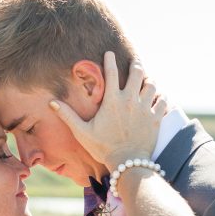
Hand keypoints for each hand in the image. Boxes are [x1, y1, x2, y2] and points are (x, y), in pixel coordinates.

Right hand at [50, 52, 166, 170]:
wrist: (127, 163)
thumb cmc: (103, 148)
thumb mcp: (82, 132)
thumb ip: (67, 115)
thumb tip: (51, 102)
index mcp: (112, 101)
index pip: (111, 73)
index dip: (110, 60)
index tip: (110, 52)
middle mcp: (130, 100)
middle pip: (137, 73)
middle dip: (136, 64)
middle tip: (135, 61)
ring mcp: (145, 108)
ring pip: (152, 85)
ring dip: (149, 80)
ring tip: (147, 79)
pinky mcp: (156, 118)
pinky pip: (163, 101)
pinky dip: (161, 97)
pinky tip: (159, 97)